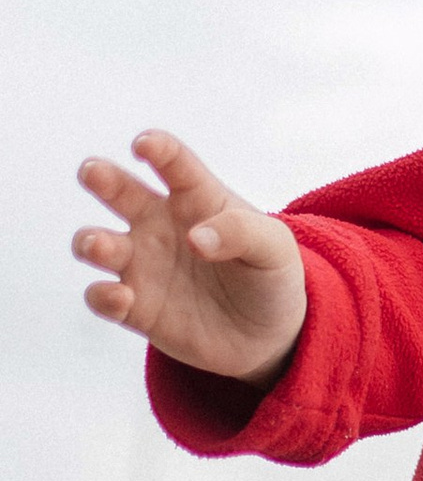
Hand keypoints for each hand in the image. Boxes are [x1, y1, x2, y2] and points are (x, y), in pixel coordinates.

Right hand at [73, 133, 308, 385]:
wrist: (268, 336)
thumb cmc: (269, 276)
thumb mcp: (275, 248)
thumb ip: (242, 232)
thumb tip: (195, 239)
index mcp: (196, 198)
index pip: (173, 163)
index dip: (156, 148)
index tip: (143, 145)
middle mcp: (159, 224)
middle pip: (119, 191)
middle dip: (100, 176)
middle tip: (92, 171)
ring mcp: (143, 265)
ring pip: (97, 244)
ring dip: (90, 241)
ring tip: (101, 246)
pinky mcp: (135, 307)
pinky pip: (103, 298)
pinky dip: (102, 296)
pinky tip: (122, 298)